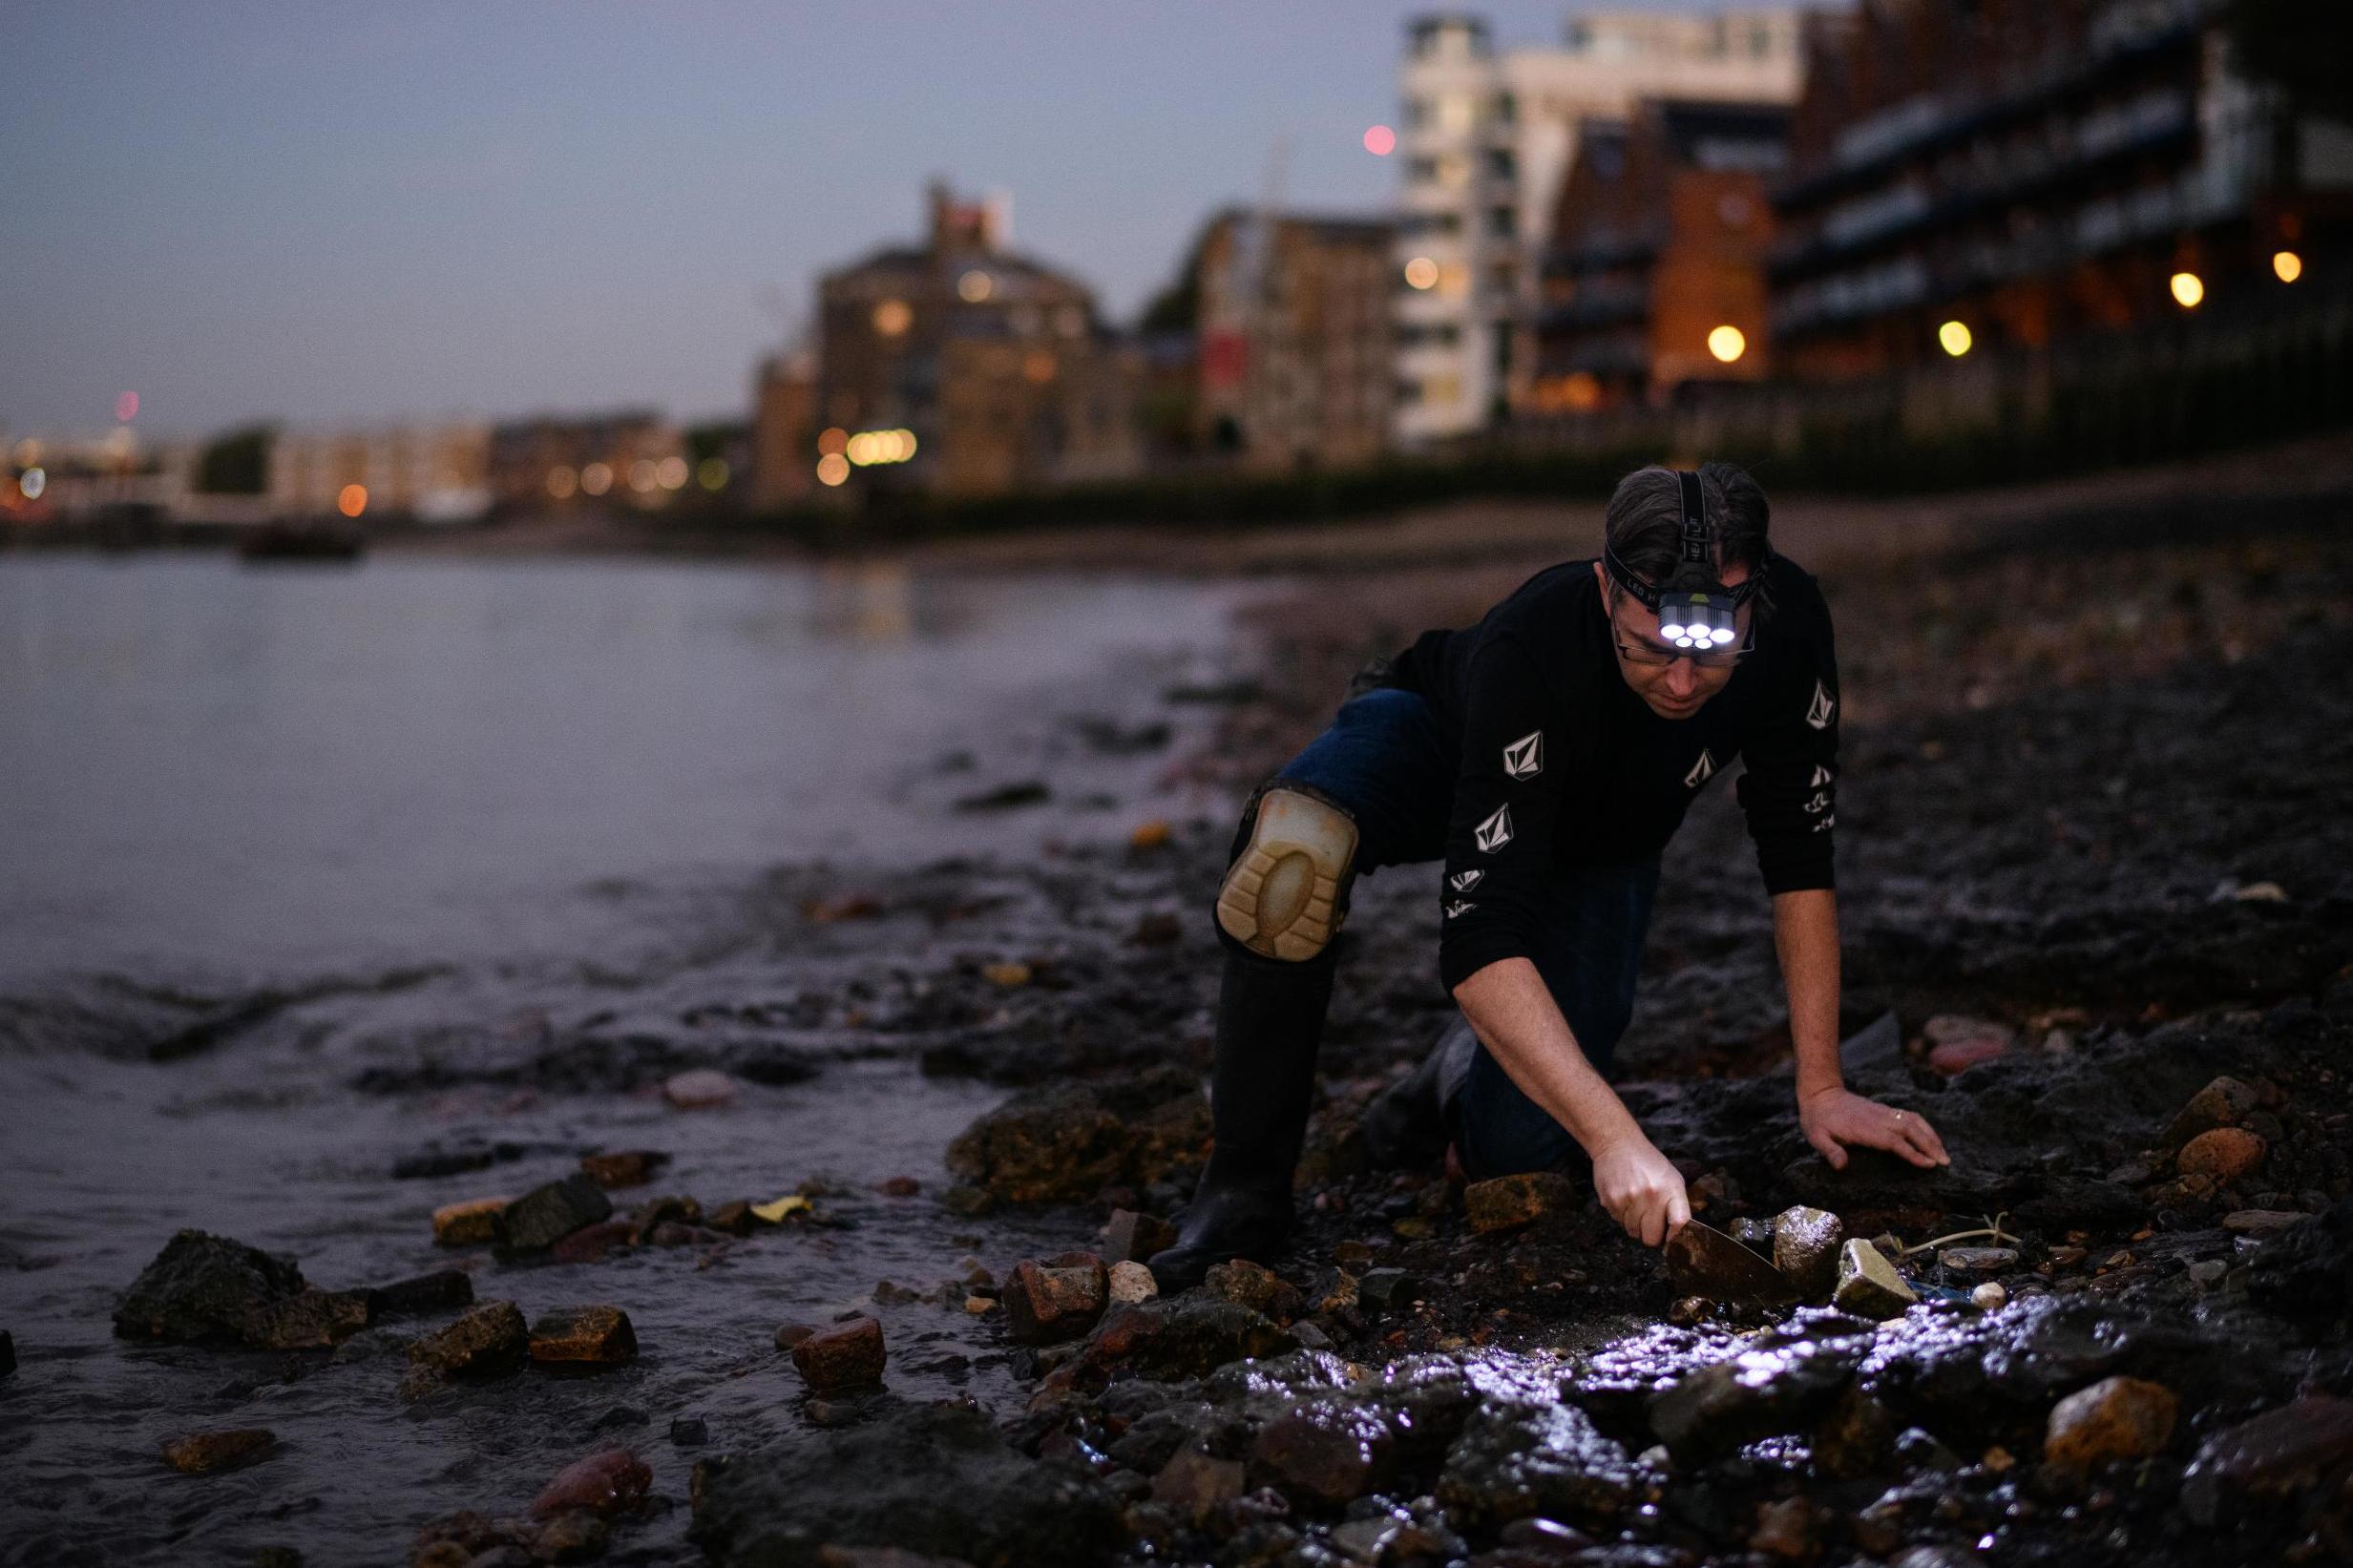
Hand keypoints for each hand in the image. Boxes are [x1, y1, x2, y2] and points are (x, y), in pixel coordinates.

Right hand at [1591, 1134, 1691, 1247]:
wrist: (1618, 1144)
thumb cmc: (1648, 1163)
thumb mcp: (1671, 1178)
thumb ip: (1676, 1205)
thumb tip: (1675, 1234)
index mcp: (1670, 1189)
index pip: (1680, 1223)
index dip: (1675, 1238)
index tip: (1671, 1238)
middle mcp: (1651, 1195)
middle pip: (1651, 1238)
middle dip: (1651, 1234)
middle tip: (1650, 1222)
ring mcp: (1629, 1198)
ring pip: (1633, 1232)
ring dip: (1635, 1224)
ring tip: (1635, 1204)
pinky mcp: (1611, 1200)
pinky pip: (1619, 1222)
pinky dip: (1622, 1215)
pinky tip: (1624, 1198)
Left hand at [1800, 1086, 1949, 1169]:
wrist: (1820, 1094)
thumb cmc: (1818, 1120)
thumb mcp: (1816, 1137)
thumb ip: (1829, 1150)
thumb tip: (1841, 1166)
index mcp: (1864, 1128)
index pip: (1893, 1141)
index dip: (1912, 1152)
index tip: (1929, 1164)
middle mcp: (1878, 1118)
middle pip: (1910, 1130)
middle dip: (1930, 1145)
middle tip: (1946, 1163)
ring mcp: (1883, 1112)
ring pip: (1914, 1121)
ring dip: (1931, 1136)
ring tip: (1944, 1153)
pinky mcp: (1885, 1110)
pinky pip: (1910, 1116)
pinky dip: (1924, 1127)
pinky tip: (1931, 1138)